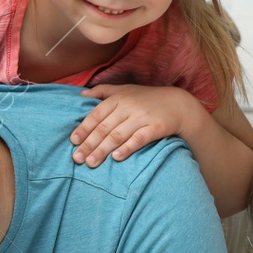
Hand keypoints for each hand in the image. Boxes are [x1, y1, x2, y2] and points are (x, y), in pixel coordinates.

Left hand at [71, 84, 196, 166]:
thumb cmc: (147, 98)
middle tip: (77, 158)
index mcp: (119, 98)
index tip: (73, 142)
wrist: (179, 105)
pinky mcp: (156, 127)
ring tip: (91, 163)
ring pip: (118, 135)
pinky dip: (127, 148)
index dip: (84, 128)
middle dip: (89, 144)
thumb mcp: (125, 90)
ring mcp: (142, 117)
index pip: (96, 114)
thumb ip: (103, 91)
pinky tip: (117, 158)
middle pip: (104, 127)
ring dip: (103, 150)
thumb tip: (80, 95)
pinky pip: (139, 139)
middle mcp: (129, 106)